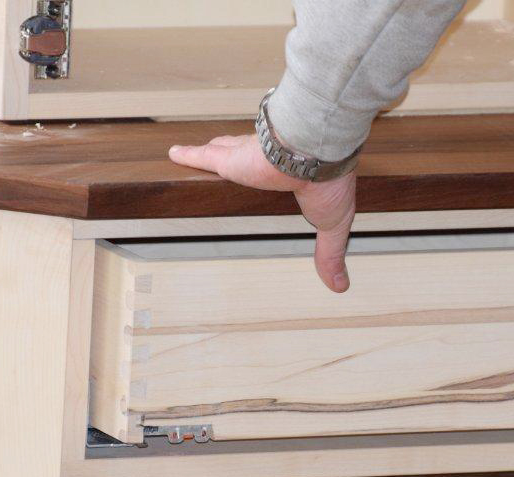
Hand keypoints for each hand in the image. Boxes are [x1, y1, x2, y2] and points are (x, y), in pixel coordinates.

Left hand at [169, 134, 354, 292]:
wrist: (314, 154)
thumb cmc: (328, 183)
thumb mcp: (332, 224)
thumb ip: (329, 253)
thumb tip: (340, 285)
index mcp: (294, 173)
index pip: (279, 173)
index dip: (271, 174)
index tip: (267, 178)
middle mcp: (268, 161)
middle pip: (249, 157)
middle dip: (239, 154)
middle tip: (228, 161)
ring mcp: (246, 157)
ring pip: (225, 152)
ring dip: (215, 152)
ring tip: (200, 155)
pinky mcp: (228, 159)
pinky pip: (203, 156)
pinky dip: (188, 155)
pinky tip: (173, 154)